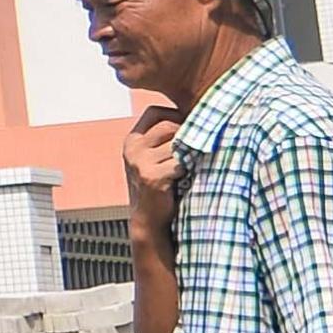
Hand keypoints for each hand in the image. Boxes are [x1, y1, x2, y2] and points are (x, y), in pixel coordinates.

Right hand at [121, 98, 190, 222]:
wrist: (149, 220)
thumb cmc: (160, 186)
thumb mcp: (154, 157)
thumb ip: (165, 138)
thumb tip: (199, 114)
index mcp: (132, 140)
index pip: (155, 112)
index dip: (175, 116)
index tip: (188, 128)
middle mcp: (132, 148)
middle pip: (169, 125)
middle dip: (186, 135)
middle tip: (194, 150)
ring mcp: (140, 162)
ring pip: (177, 144)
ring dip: (188, 155)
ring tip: (189, 167)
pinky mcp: (151, 177)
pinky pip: (180, 163)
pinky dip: (187, 170)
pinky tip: (184, 179)